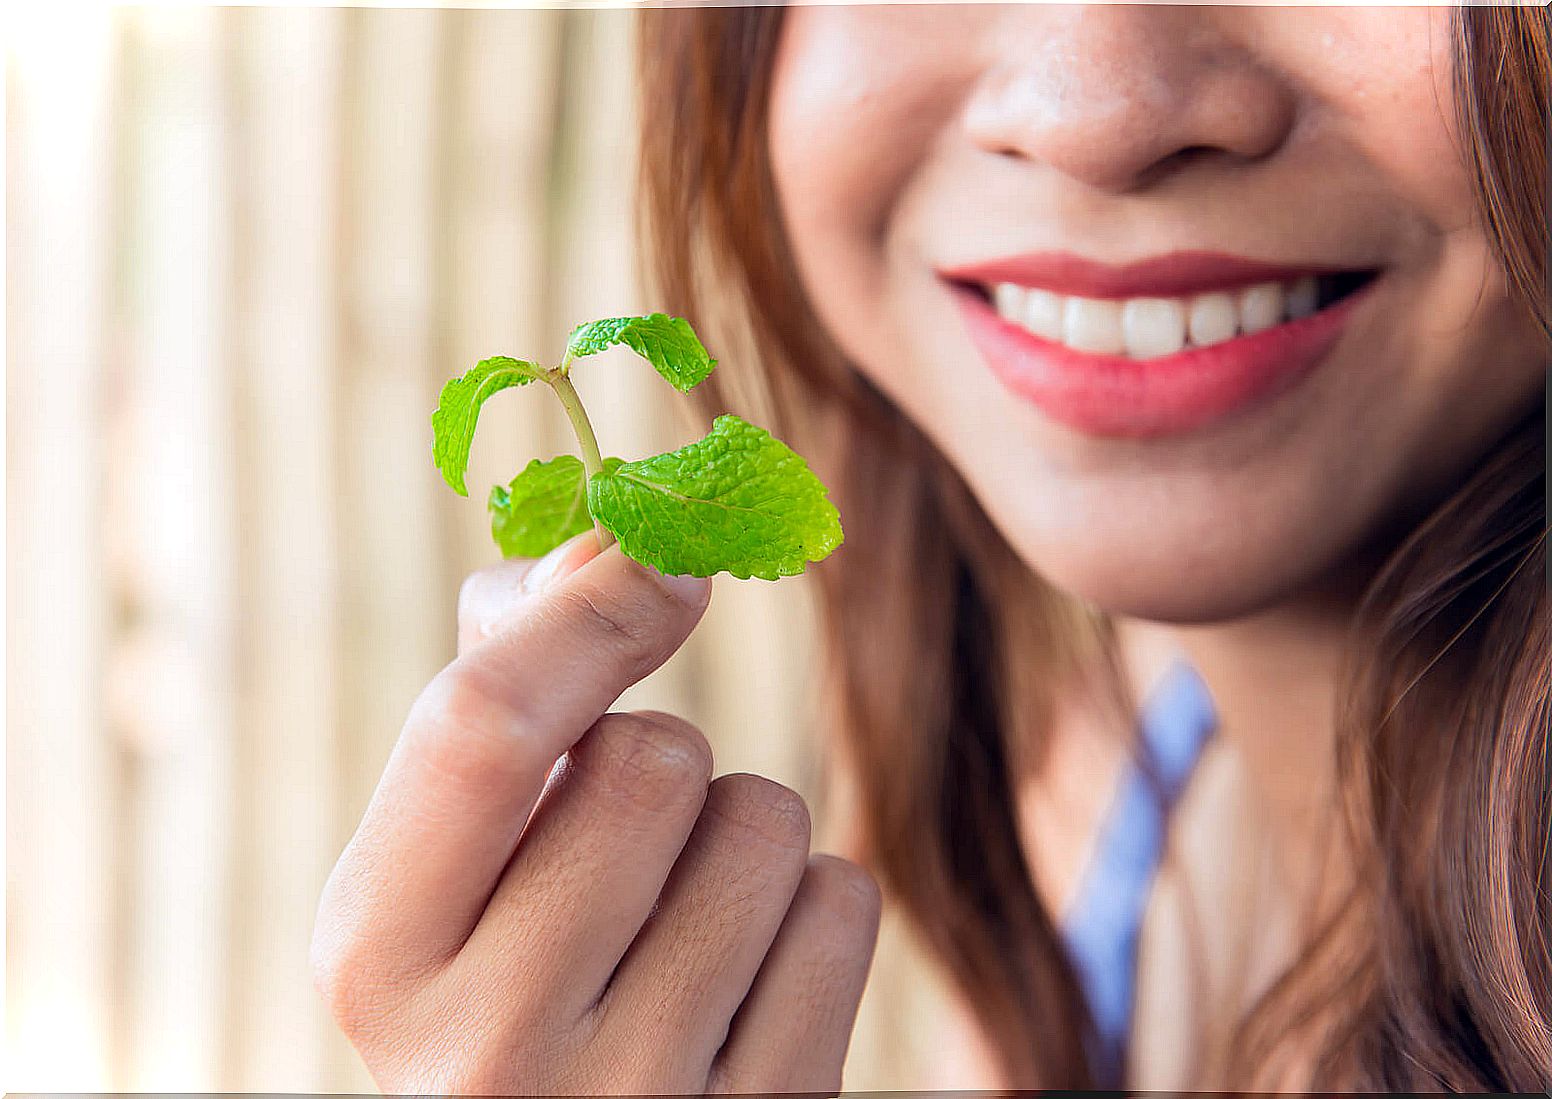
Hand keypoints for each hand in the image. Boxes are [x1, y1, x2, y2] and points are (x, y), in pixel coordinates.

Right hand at [310, 532, 881, 1094]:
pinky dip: (810, 911)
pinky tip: (748, 982)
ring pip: (763, 824)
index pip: (483, 726)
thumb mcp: (454, 862)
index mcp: (375, 954)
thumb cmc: (517, 974)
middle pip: (654, 760)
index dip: (587, 609)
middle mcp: (487, 1050)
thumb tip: (606, 540)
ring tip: (684, 921)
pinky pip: (841, 905)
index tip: (661, 558)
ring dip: (742, 837)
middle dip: (663, 763)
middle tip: (629, 843)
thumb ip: (503, 695)